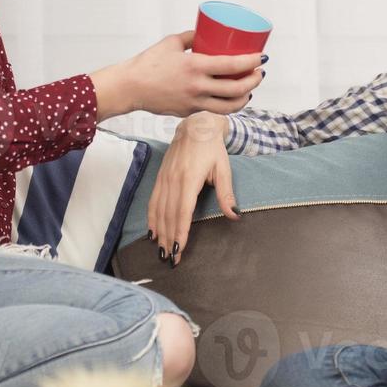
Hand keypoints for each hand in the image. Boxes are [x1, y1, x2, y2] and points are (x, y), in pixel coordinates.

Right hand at [90, 30, 263, 119]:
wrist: (130, 87)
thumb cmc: (148, 63)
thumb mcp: (172, 42)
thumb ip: (192, 37)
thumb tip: (206, 33)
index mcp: (195, 66)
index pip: (232, 65)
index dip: (251, 62)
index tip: (261, 57)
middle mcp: (197, 87)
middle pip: (237, 89)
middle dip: (254, 81)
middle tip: (259, 73)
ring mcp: (194, 102)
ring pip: (229, 106)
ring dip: (245, 97)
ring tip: (250, 89)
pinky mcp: (188, 111)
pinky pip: (214, 109)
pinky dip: (227, 104)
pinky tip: (231, 97)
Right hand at [147, 112, 240, 266]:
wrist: (196, 126)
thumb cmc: (212, 148)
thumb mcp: (224, 169)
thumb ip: (226, 194)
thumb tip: (235, 215)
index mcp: (189, 179)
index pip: (183, 212)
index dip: (180, 232)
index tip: (178, 250)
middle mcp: (173, 180)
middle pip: (169, 215)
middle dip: (169, 239)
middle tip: (170, 259)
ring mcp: (164, 179)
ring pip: (159, 211)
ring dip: (159, 232)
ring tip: (160, 251)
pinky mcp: (160, 177)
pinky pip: (153, 201)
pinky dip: (152, 218)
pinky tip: (152, 232)